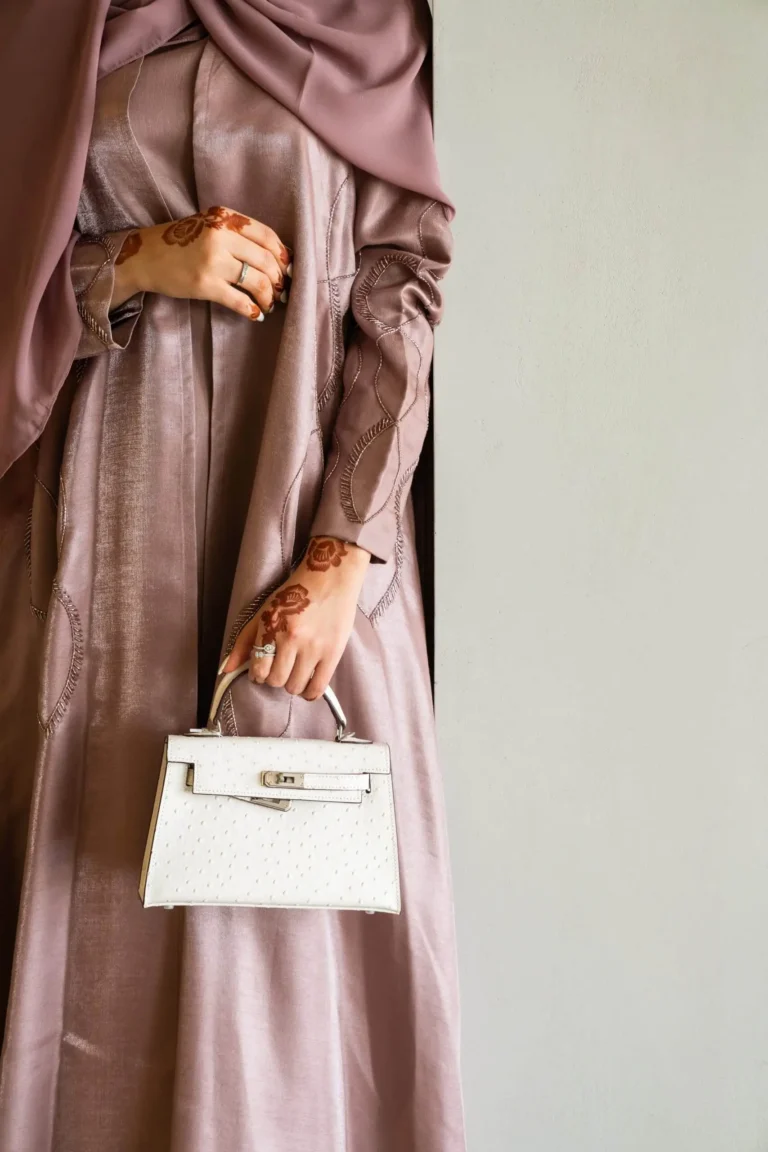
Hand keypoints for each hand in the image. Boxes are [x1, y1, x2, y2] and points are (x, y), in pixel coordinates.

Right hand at [110, 205, 291, 320]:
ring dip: (269, 297)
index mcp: (225, 218)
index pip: (267, 236)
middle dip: (280, 280)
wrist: (146, 257)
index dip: (283, 256)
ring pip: (257, 282)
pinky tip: (256, 314)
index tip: (289, 270)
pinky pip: (239, 300)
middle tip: (282, 292)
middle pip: (266, 261)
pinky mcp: (205, 284)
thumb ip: (239, 235)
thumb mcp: (210, 226)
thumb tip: (278, 258)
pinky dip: (252, 310)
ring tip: (270, 304)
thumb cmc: (182, 243)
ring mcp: (213, 261)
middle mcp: (221, 235)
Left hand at [221, 537, 370, 700]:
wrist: (330, 578)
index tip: (262, 671)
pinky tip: (307, 688)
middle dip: (274, 679)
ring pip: (295, 686)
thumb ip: (244, 641)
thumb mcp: (264, 611)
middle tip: (279, 669)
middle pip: (276, 680)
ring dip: (291, 685)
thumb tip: (226, 669)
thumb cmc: (296, 593)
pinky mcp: (333, 653)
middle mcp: (292, 639)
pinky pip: (318, 687)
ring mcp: (314, 647)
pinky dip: (309, 693)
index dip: (258, 674)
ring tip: (294, 674)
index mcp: (272, 627)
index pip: (259, 668)